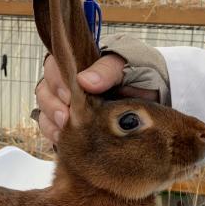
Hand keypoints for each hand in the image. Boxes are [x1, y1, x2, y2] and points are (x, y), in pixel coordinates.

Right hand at [34, 54, 156, 143]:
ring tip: (65, 133)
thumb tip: (83, 81)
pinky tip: (65, 142)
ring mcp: (70, 105)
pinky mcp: (75, 126)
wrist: (160, 95)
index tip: (69, 97)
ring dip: (51, 124)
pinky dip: (56, 137)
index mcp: (79, 63)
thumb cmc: (143, 73)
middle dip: (52, 106)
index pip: (53, 67)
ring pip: (45, 113)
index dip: (56, 82)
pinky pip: (55, 132)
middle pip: (44, 91)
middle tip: (66, 120)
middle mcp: (69, 84)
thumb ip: (107, 70)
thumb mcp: (128, 65)